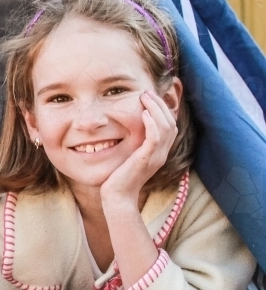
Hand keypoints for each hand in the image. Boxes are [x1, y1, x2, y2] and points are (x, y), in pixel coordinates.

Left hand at [101, 90, 177, 205]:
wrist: (118, 197)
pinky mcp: (146, 160)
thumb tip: (127, 129)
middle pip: (171, 123)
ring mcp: (156, 157)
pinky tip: (144, 114)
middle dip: (160, 105)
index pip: (170, 126)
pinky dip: (152, 124)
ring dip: (156, 109)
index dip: (162, 109)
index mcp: (159, 152)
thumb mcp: (129, 157)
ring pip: (166, 127)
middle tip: (147, 92)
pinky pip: (155, 138)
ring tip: (144, 97)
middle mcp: (161, 154)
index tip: (149, 97)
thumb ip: (134, 144)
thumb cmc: (119, 177)